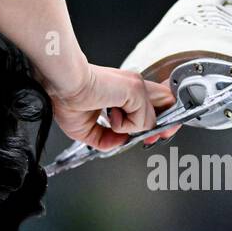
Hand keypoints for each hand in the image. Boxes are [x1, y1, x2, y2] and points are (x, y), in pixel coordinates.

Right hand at [49, 64, 181, 150]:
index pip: (151, 104)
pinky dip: (125, 126)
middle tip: (155, 137)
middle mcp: (132, 86)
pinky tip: (110, 115)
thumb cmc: (66, 97)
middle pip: (168, 102)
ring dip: (140, 127)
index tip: (150, 137)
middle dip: (168, 124)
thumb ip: (104, 138)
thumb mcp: (86, 129)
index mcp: (122, 92)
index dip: (155, 122)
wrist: (62, 85)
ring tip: (116, 122)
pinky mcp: (136, 90)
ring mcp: (137, 87)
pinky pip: (142, 121)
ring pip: (158, 114)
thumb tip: (117, 144)